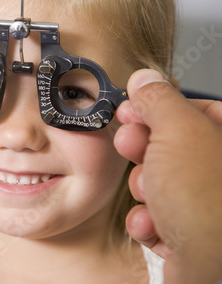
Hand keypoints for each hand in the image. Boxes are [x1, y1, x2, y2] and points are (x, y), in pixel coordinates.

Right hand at [114, 69, 221, 283]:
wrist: (211, 271)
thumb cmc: (206, 203)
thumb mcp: (177, 132)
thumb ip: (159, 100)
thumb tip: (144, 79)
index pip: (192, 109)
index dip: (157, 107)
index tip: (132, 110)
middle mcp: (219, 174)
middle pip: (170, 147)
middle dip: (143, 151)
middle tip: (132, 147)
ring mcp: (205, 206)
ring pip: (159, 182)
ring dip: (144, 190)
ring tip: (152, 199)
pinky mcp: (189, 235)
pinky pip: (156, 216)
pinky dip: (148, 220)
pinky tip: (154, 225)